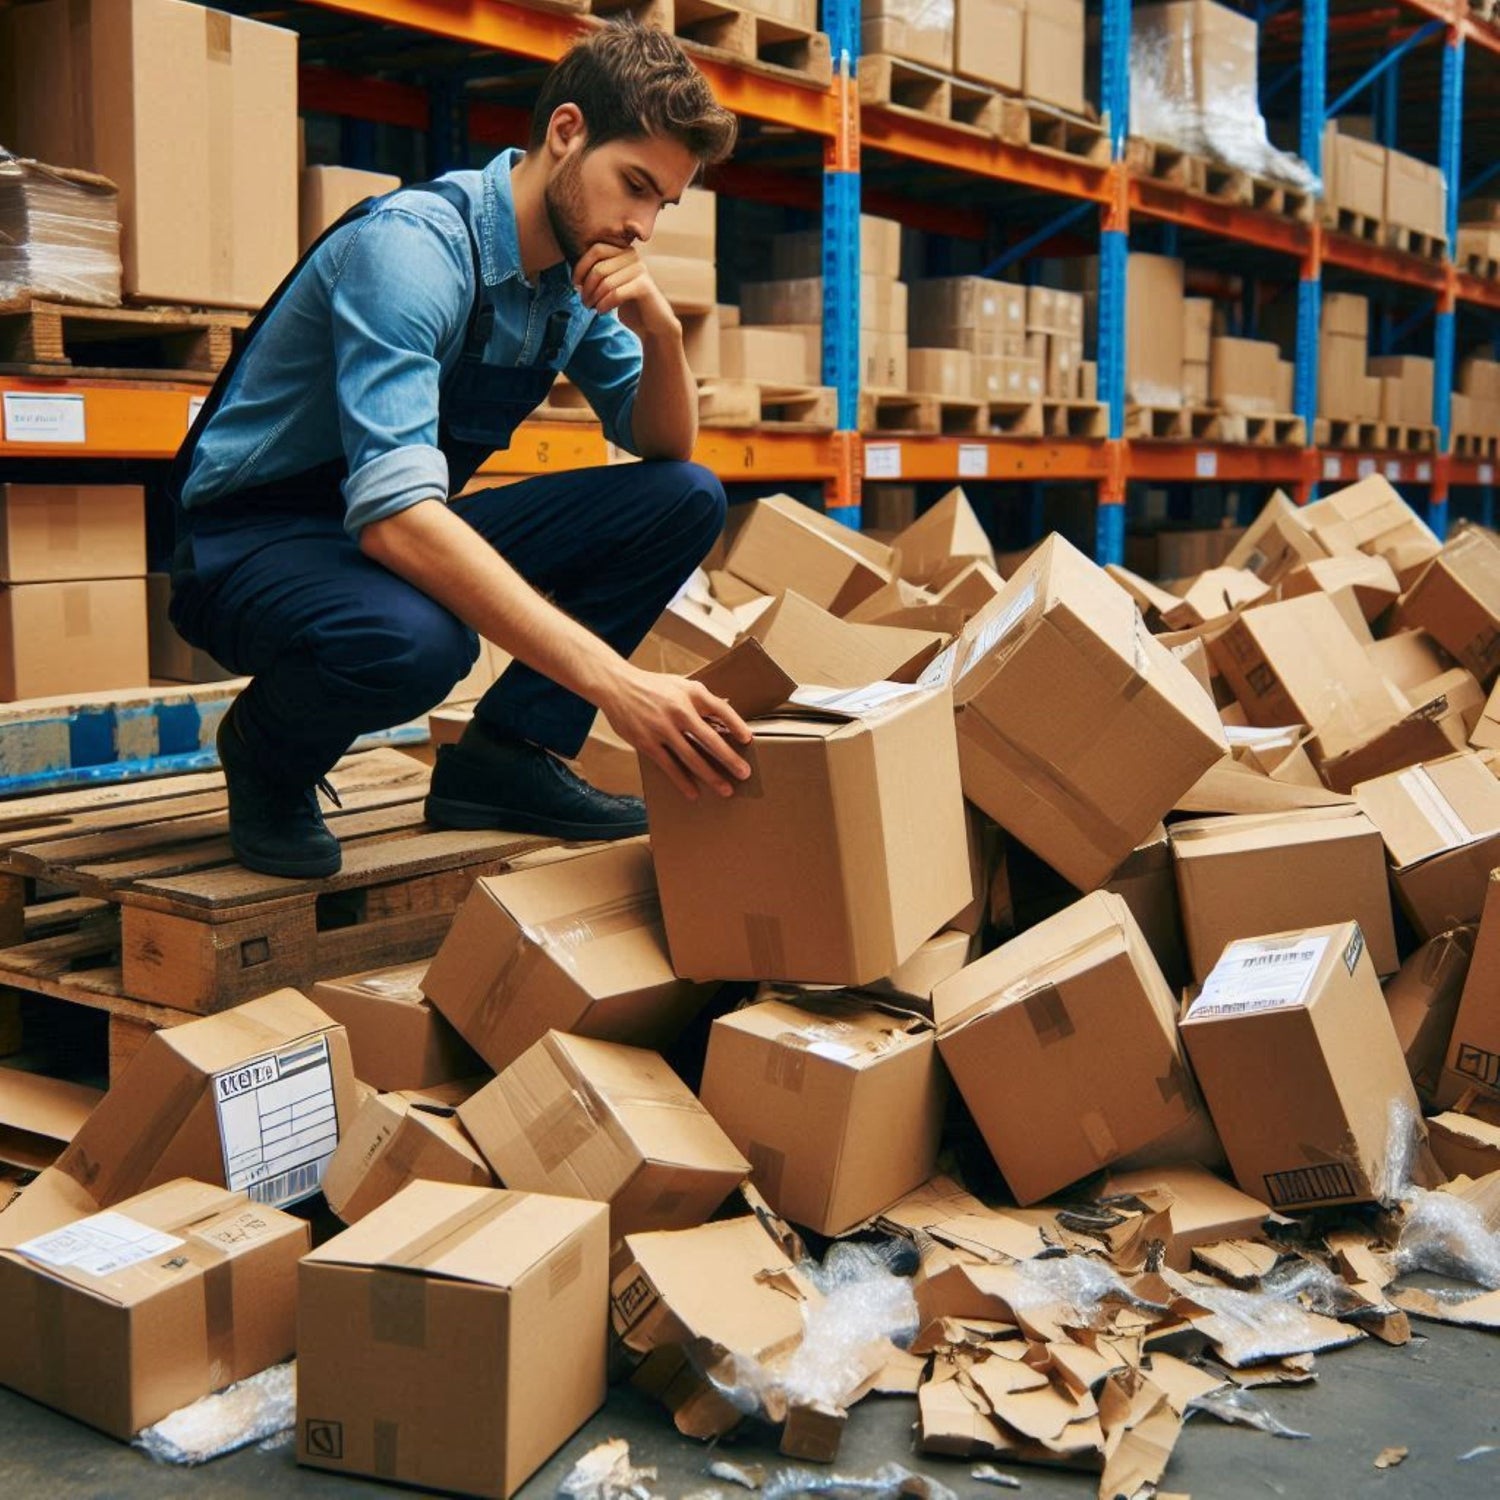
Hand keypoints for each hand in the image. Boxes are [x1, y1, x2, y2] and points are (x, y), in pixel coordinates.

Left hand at [574, 243, 679, 339]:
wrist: (653, 324)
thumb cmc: (629, 305)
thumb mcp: (611, 285)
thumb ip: (598, 276)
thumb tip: (576, 279)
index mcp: (623, 251)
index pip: (596, 249)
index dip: (581, 266)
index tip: (575, 284)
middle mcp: (632, 256)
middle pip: (599, 267)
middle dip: (586, 287)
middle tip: (584, 302)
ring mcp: (640, 270)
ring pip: (606, 282)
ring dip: (594, 298)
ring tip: (592, 308)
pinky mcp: (644, 286)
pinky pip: (615, 294)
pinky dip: (604, 305)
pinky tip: (602, 312)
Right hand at [602, 664, 753, 800]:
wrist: (616, 685)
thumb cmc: (653, 686)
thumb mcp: (680, 683)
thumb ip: (701, 696)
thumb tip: (725, 706)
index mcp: (691, 692)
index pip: (721, 709)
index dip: (736, 725)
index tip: (748, 740)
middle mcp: (679, 710)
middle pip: (710, 738)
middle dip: (729, 758)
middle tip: (744, 773)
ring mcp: (662, 728)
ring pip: (691, 757)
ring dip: (711, 776)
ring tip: (726, 789)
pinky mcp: (647, 742)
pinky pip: (669, 766)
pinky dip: (683, 781)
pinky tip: (694, 793)